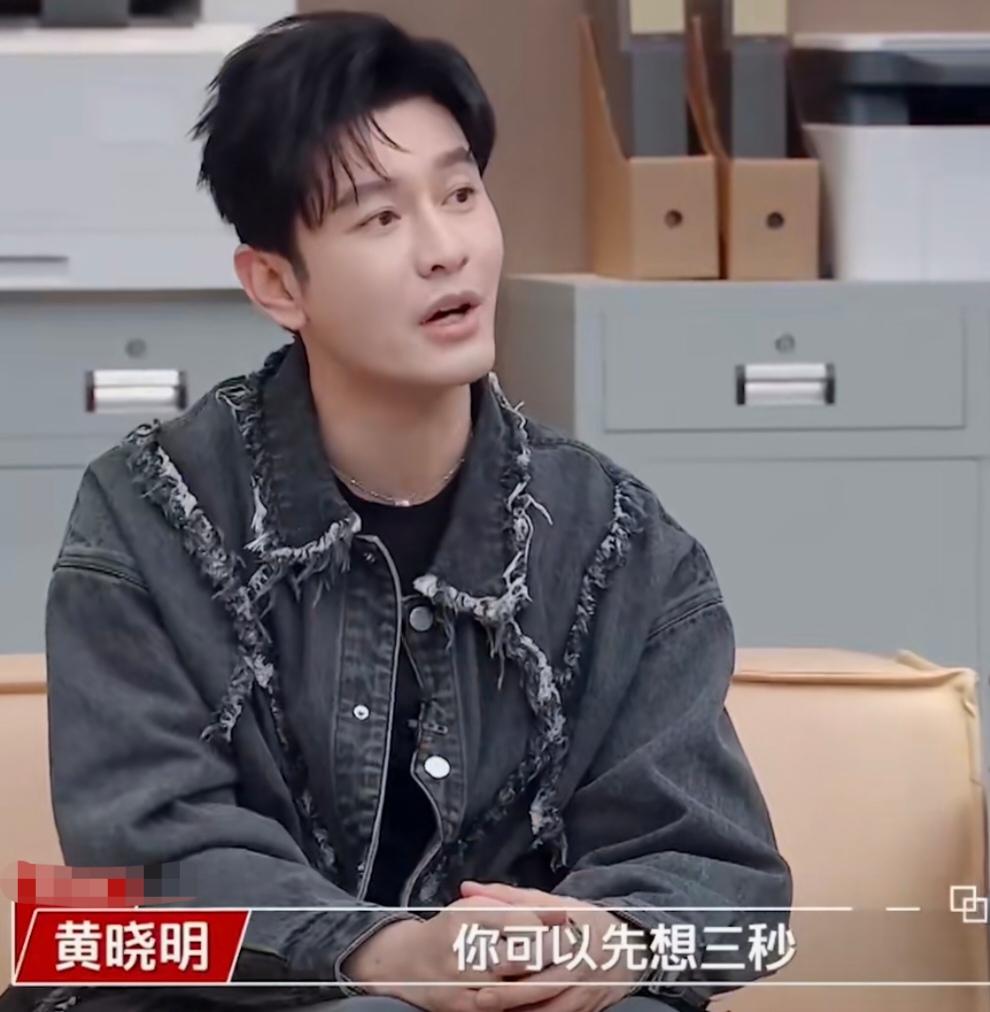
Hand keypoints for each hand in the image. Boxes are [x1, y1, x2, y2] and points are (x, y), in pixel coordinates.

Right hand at [341, 894, 569, 1011]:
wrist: (405, 964)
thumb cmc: (447, 930)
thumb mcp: (476, 906)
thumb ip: (514, 905)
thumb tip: (560, 911)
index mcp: (468, 917)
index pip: (521, 922)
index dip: (548, 925)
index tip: (568, 923)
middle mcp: (463, 949)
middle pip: (522, 957)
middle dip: (552, 956)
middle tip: (573, 951)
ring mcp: (463, 982)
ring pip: (516, 989)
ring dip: (543, 983)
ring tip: (563, 973)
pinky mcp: (463, 1007)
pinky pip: (503, 1009)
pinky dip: (524, 1003)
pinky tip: (538, 994)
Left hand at [459, 881, 645, 1011]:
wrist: (625, 948)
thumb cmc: (579, 921)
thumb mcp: (550, 903)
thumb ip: (508, 897)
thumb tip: (467, 888)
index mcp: (572, 931)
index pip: (546, 945)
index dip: (521, 955)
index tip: (495, 961)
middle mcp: (580, 964)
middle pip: (546, 983)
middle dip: (513, 992)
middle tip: (482, 997)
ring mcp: (583, 991)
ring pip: (550, 1007)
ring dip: (521, 1011)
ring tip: (490, 1010)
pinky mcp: (584, 1009)